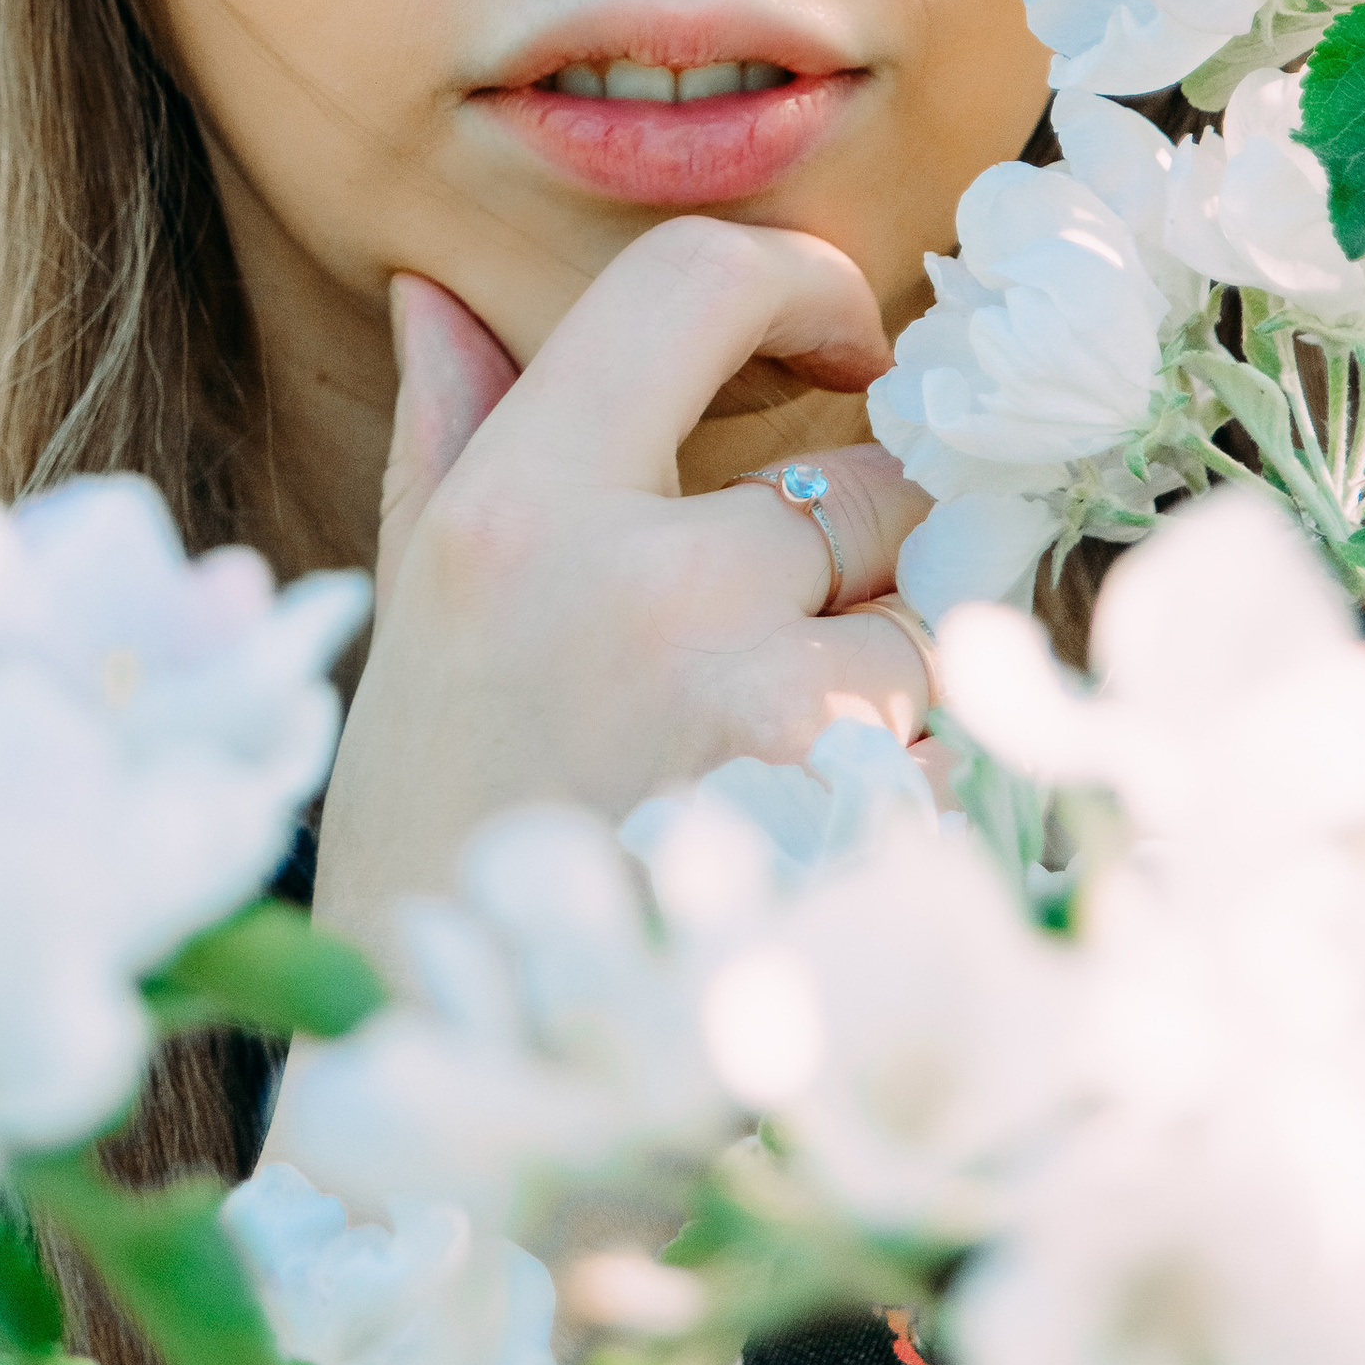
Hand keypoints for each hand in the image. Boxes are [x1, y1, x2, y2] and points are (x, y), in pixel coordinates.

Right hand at [307, 217, 928, 969]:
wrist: (448, 1084)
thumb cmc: (434, 831)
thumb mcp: (415, 613)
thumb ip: (450, 434)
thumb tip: (444, 293)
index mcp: (520, 503)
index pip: (694, 279)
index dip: (802, 284)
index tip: (837, 342)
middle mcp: (645, 579)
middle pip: (866, 480)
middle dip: (862, 554)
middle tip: (784, 641)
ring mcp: (758, 701)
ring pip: (927, 622)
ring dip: (893, 684)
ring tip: (776, 770)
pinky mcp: (854, 817)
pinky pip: (949, 751)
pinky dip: (913, 791)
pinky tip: (811, 850)